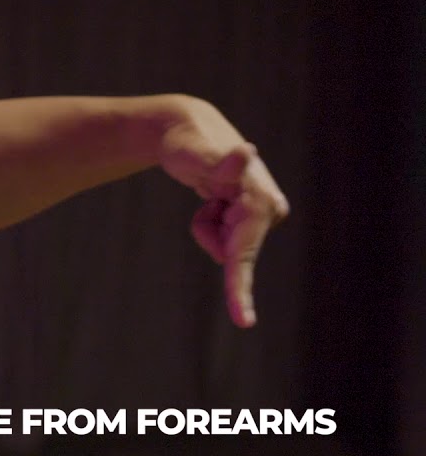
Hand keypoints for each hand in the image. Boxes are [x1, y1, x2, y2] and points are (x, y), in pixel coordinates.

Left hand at [156, 97, 289, 327]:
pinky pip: (222, 239)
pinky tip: (214, 197)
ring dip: (208, 226)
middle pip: (230, 253)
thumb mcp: (193, 153)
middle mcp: (269, 209)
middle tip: (206, 197)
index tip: (243, 323)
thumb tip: (247, 151)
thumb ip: (218, 160)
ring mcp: (263, 215)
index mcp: (260, 200)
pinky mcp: (253, 220)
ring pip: (225, 247)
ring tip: (208, 194)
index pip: (243, 254)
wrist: (186, 132)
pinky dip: (210, 223)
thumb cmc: (187, 144)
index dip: (239, 290)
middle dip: (208, 233)